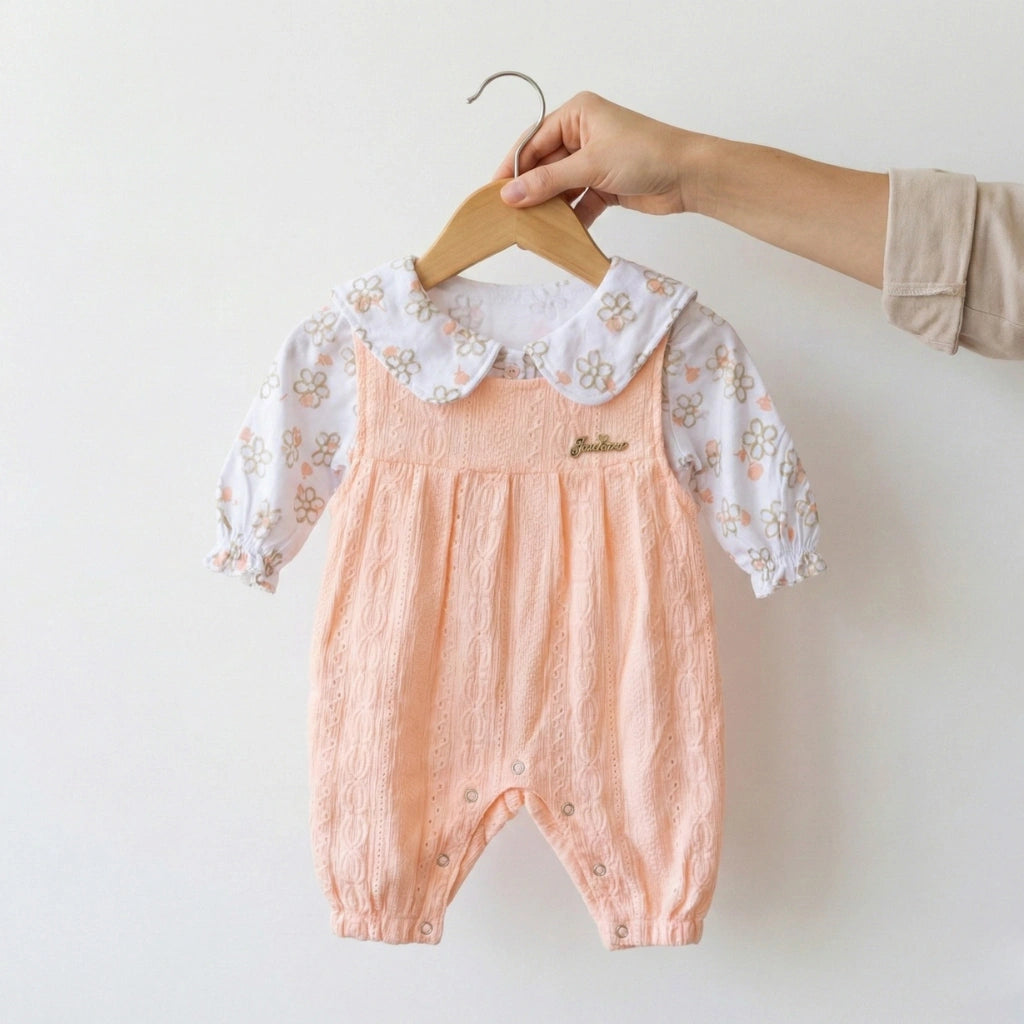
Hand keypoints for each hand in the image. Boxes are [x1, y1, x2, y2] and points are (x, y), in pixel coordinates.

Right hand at [492, 91, 705, 227]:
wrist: (688, 176)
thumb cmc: (645, 155)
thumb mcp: (590, 166)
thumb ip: (547, 182)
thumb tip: (509, 195)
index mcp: (577, 115)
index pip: (533, 141)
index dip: (512, 168)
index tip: (494, 193)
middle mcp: (582, 134)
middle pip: (544, 165)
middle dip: (530, 191)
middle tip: (509, 216)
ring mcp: (593, 161)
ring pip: (559, 186)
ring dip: (548, 207)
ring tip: (529, 229)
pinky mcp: (604, 185)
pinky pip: (577, 202)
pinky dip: (569, 217)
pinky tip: (556, 234)